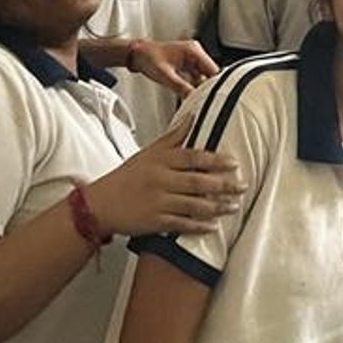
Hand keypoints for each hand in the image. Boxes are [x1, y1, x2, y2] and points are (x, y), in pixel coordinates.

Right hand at [81, 130, 244, 236]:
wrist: (100, 204)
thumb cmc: (126, 177)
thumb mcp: (148, 152)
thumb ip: (173, 137)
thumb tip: (192, 116)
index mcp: (160, 161)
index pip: (192, 157)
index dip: (215, 160)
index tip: (234, 163)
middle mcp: (160, 180)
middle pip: (197, 181)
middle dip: (223, 185)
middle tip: (243, 185)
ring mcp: (157, 202)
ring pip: (193, 204)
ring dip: (216, 206)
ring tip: (233, 206)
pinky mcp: (154, 222)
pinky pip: (181, 224)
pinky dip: (198, 226)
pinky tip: (214, 226)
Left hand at [123, 38, 219, 97]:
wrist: (137, 54)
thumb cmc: (147, 58)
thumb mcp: (165, 75)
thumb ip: (181, 87)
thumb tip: (195, 98)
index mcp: (193, 50)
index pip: (213, 69)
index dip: (214, 84)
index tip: (212, 97)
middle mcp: (195, 53)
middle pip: (210, 74)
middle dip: (208, 87)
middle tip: (204, 101)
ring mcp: (192, 59)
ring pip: (204, 77)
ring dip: (201, 88)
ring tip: (196, 99)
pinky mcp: (187, 65)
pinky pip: (196, 77)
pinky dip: (194, 87)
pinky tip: (190, 95)